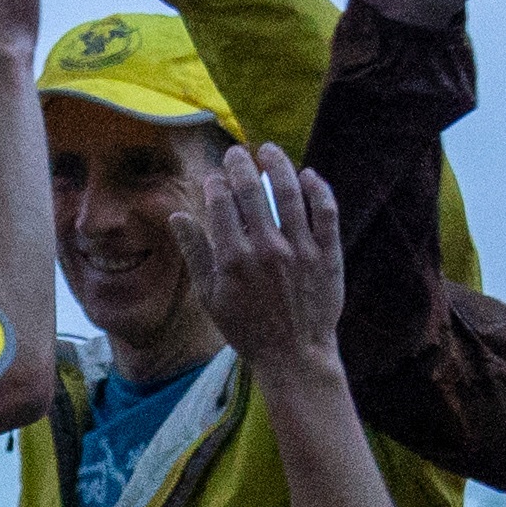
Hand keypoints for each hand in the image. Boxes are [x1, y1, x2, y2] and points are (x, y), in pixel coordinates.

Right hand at [193, 143, 345, 370]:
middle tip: (237, 153)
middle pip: (252, 189)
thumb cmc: (247, 328)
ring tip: (269, 150)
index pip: (221, 202)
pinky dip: (318, 188)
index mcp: (234, 258)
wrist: (295, 356)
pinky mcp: (328, 254)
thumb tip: (177, 216)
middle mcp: (267, 248)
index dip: (216, 182)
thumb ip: (195, 253)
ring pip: (290, 191)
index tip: (215, 177)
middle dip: (240, 163)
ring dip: (278, 163)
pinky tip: (309, 175)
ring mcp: (301, 249)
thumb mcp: (210, 297)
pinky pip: (326, 211)